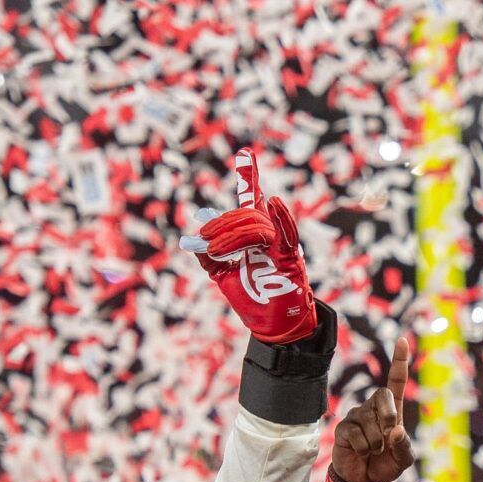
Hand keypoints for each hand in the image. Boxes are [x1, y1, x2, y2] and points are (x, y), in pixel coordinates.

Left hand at [180, 148, 317, 343]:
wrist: (273, 328)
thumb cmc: (253, 301)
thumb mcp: (222, 277)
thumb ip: (209, 256)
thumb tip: (192, 239)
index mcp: (256, 236)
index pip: (250, 201)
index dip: (248, 177)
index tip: (244, 152)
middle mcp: (270, 236)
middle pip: (246, 213)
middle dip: (221, 224)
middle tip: (204, 239)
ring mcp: (280, 246)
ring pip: (256, 226)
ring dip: (231, 235)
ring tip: (215, 250)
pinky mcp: (290, 260)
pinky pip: (284, 235)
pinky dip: (281, 217)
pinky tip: (273, 202)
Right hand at [332, 337, 413, 481]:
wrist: (363, 481)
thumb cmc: (385, 465)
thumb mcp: (403, 460)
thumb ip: (404, 446)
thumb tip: (395, 431)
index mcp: (392, 410)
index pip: (396, 382)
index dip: (399, 361)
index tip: (403, 340)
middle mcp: (373, 408)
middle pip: (383, 395)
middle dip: (389, 416)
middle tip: (389, 436)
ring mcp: (357, 416)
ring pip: (369, 421)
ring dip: (376, 442)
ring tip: (374, 451)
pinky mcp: (344, 428)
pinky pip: (356, 434)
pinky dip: (363, 448)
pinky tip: (361, 452)